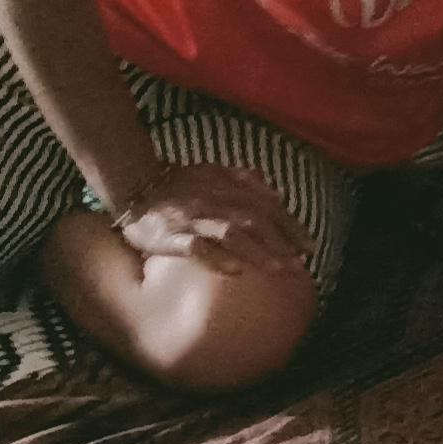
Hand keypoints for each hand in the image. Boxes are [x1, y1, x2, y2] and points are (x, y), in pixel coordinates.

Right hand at [115, 164, 305, 278]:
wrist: (133, 183)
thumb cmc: (177, 184)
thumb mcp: (212, 172)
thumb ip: (243, 180)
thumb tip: (274, 192)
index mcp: (226, 187)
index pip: (266, 206)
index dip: (290, 226)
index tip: (309, 246)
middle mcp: (213, 202)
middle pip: (253, 221)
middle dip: (280, 242)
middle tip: (300, 266)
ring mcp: (192, 219)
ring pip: (230, 233)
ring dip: (256, 250)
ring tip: (278, 268)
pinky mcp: (170, 236)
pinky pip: (195, 247)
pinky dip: (216, 258)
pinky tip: (234, 271)